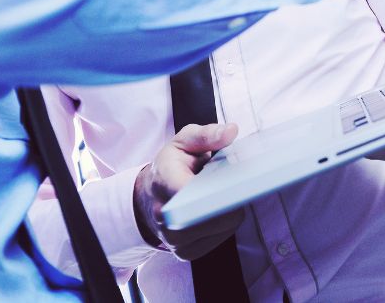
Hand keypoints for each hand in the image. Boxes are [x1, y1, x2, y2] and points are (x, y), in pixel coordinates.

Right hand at [133, 123, 247, 259]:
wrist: (148, 196)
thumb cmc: (170, 166)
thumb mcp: (184, 142)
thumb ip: (207, 135)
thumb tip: (231, 132)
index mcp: (164, 183)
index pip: (196, 190)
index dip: (221, 185)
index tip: (236, 176)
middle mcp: (166, 217)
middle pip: (217, 212)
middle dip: (231, 194)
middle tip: (230, 180)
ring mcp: (175, 240)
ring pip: (225, 225)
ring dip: (229, 207)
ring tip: (218, 193)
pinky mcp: (187, 252)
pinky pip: (223, 236)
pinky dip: (225, 222)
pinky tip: (215, 209)